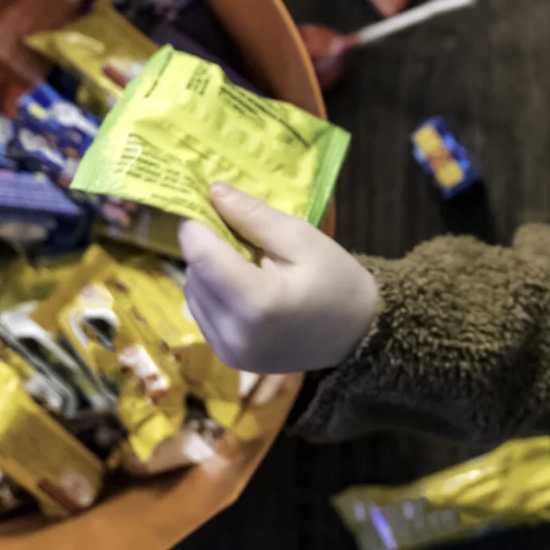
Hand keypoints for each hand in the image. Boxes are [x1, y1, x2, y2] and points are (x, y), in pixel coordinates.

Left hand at [178, 183, 379, 373]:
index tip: (206, 205)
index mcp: (257, 301)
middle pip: (194, 275)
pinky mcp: (228, 359)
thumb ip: (254, 216)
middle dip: (205, 249)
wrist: (356, 335)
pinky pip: (202, 315)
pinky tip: (241, 288)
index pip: (201, 256)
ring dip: (207, 273)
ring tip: (243, 264)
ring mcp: (229, 351)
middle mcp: (234, 332)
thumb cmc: (336, 281)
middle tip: (236, 235)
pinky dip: (213, 295)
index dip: (195, 226)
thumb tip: (213, 191)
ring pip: (192, 296)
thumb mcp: (302, 238)